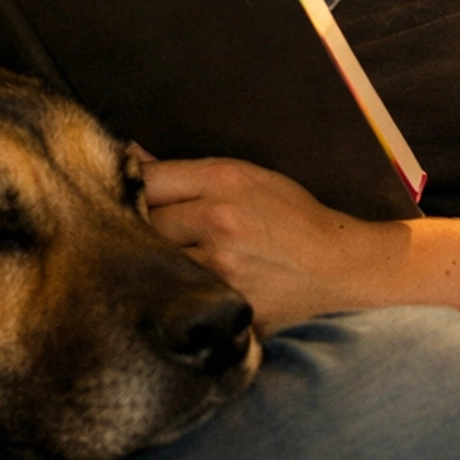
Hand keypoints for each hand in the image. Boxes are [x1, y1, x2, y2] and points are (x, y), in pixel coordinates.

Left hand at [141, 154, 395, 334]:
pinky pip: (179, 296)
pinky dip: (173, 291)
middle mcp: (218, 222)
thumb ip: (185, 170)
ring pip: (156, 263)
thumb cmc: (289, 214)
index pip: (147, 182)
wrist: (335, 264)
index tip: (124, 198)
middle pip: (144, 224)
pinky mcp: (225, 302)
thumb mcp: (244, 175)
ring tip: (155, 261)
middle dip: (137, 228)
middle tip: (137, 233)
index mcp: (222, 182)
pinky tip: (178, 287)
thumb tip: (131, 157)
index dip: (129, 190)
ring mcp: (221, 268)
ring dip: (151, 262)